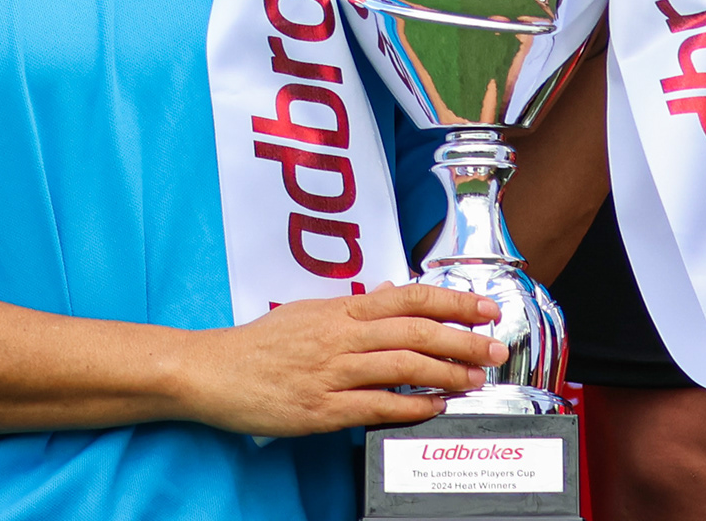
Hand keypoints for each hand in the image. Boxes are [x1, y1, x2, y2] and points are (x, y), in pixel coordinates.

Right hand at [169, 286, 502, 437]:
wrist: (210, 371)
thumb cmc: (258, 344)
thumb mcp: (308, 311)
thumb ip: (353, 307)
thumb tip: (395, 296)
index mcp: (339, 308)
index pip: (409, 298)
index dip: (453, 301)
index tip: (485, 308)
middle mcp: (340, 336)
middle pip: (415, 331)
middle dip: (463, 339)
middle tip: (495, 346)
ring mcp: (332, 373)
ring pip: (403, 367)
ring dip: (446, 374)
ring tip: (474, 380)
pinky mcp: (321, 409)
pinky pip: (377, 406)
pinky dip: (411, 407)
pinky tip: (434, 407)